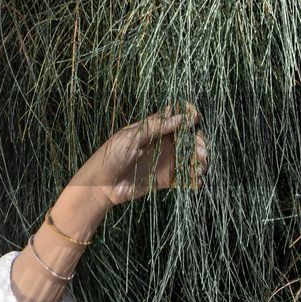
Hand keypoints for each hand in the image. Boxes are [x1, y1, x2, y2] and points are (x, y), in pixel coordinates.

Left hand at [79, 101, 209, 207]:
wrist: (100, 185)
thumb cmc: (110, 156)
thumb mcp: (130, 137)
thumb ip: (155, 127)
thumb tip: (180, 117)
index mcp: (153, 130)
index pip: (176, 118)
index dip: (189, 116)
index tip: (195, 118)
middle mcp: (162, 144)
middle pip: (189, 139)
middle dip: (200, 143)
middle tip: (201, 151)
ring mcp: (165, 162)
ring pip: (191, 158)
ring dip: (201, 162)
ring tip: (200, 168)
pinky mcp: (165, 180)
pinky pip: (185, 178)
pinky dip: (195, 179)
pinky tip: (196, 181)